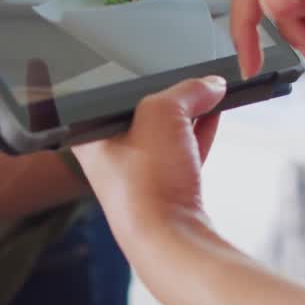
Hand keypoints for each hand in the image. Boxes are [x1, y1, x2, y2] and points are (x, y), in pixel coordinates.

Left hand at [72, 77, 225, 237]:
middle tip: (193, 76)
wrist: (169, 241)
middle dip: (169, 95)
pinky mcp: (165, 190)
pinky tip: (215, 114)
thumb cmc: (146, 183)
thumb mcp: (162, 114)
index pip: (107, 95)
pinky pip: (183, 151)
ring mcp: (138, 176)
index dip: (133, 76)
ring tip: (212, 91)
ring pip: (165, 132)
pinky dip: (199, 134)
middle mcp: (109, 157)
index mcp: (89, 137)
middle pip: (141, 112)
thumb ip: (186, 91)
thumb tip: (211, 84)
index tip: (154, 63)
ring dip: (189, 113)